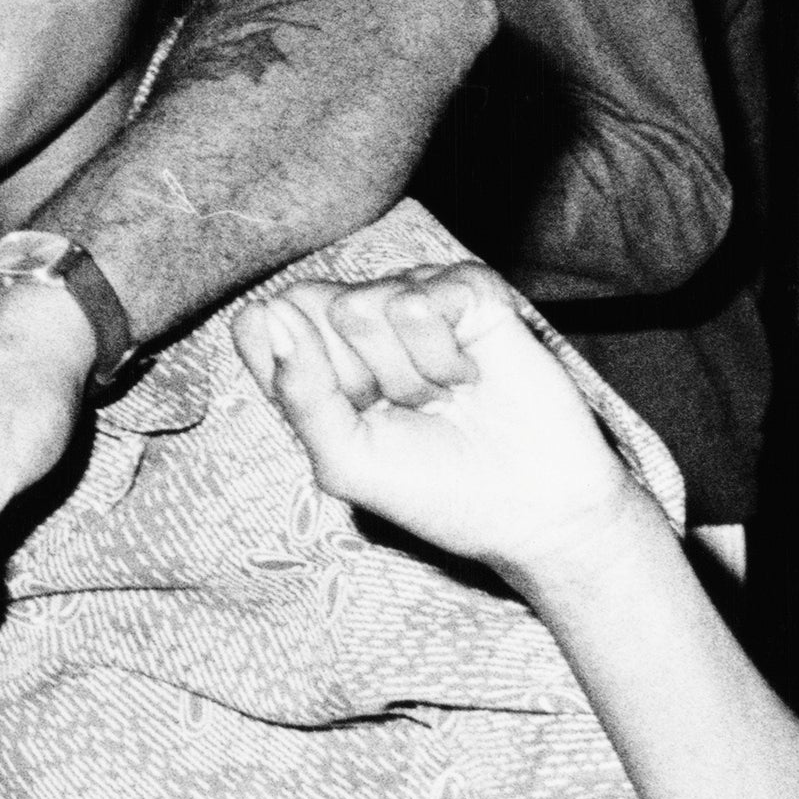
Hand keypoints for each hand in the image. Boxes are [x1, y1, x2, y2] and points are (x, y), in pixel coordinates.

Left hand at [232, 262, 656, 595]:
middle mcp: (359, 321)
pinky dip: (444, 353)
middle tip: (401, 410)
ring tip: (441, 398)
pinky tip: (469, 378)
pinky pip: (424, 295)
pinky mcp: (467, 290)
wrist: (537, 508)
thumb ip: (298, 393)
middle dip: (355, 375)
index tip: (346, 414)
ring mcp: (414, 298)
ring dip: (406, 371)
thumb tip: (268, 315)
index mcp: (317, 360)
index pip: (261, 322)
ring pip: (364, 301)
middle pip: (308, 303)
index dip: (296, 365)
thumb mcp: (346, 462)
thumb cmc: (435, 490)